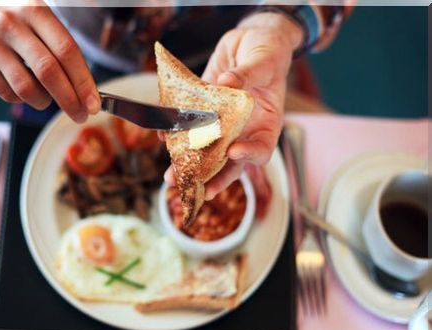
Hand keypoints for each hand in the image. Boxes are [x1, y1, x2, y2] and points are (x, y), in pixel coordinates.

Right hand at [0, 1, 99, 122]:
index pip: (67, 52)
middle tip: (80, 115)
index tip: (93, 104)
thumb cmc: (21, 19)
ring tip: (48, 99)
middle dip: (69, 101)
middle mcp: (11, 24)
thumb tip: (87, 92)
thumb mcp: (44, 20)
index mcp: (35, 11)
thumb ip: (64, 50)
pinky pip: (7, 93)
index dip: (83, 82)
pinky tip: (27, 89)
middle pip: (48, 72)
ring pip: (25, 88)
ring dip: (44, 102)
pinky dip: (23, 100)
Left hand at [165, 12, 302, 199]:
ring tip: (171, 177)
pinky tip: (163, 137)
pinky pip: (191, 126)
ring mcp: (223, 123)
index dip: (249, 155)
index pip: (261, 149)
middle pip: (230, 162)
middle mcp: (244, 129)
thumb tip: (226, 84)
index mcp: (266, 123)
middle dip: (212, 177)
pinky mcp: (205, 111)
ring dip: (189, 165)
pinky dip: (176, 133)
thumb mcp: (264, 60)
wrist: (250, 40)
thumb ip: (248, 74)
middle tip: (195, 188)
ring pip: (207, 150)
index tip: (233, 152)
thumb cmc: (268, 52)